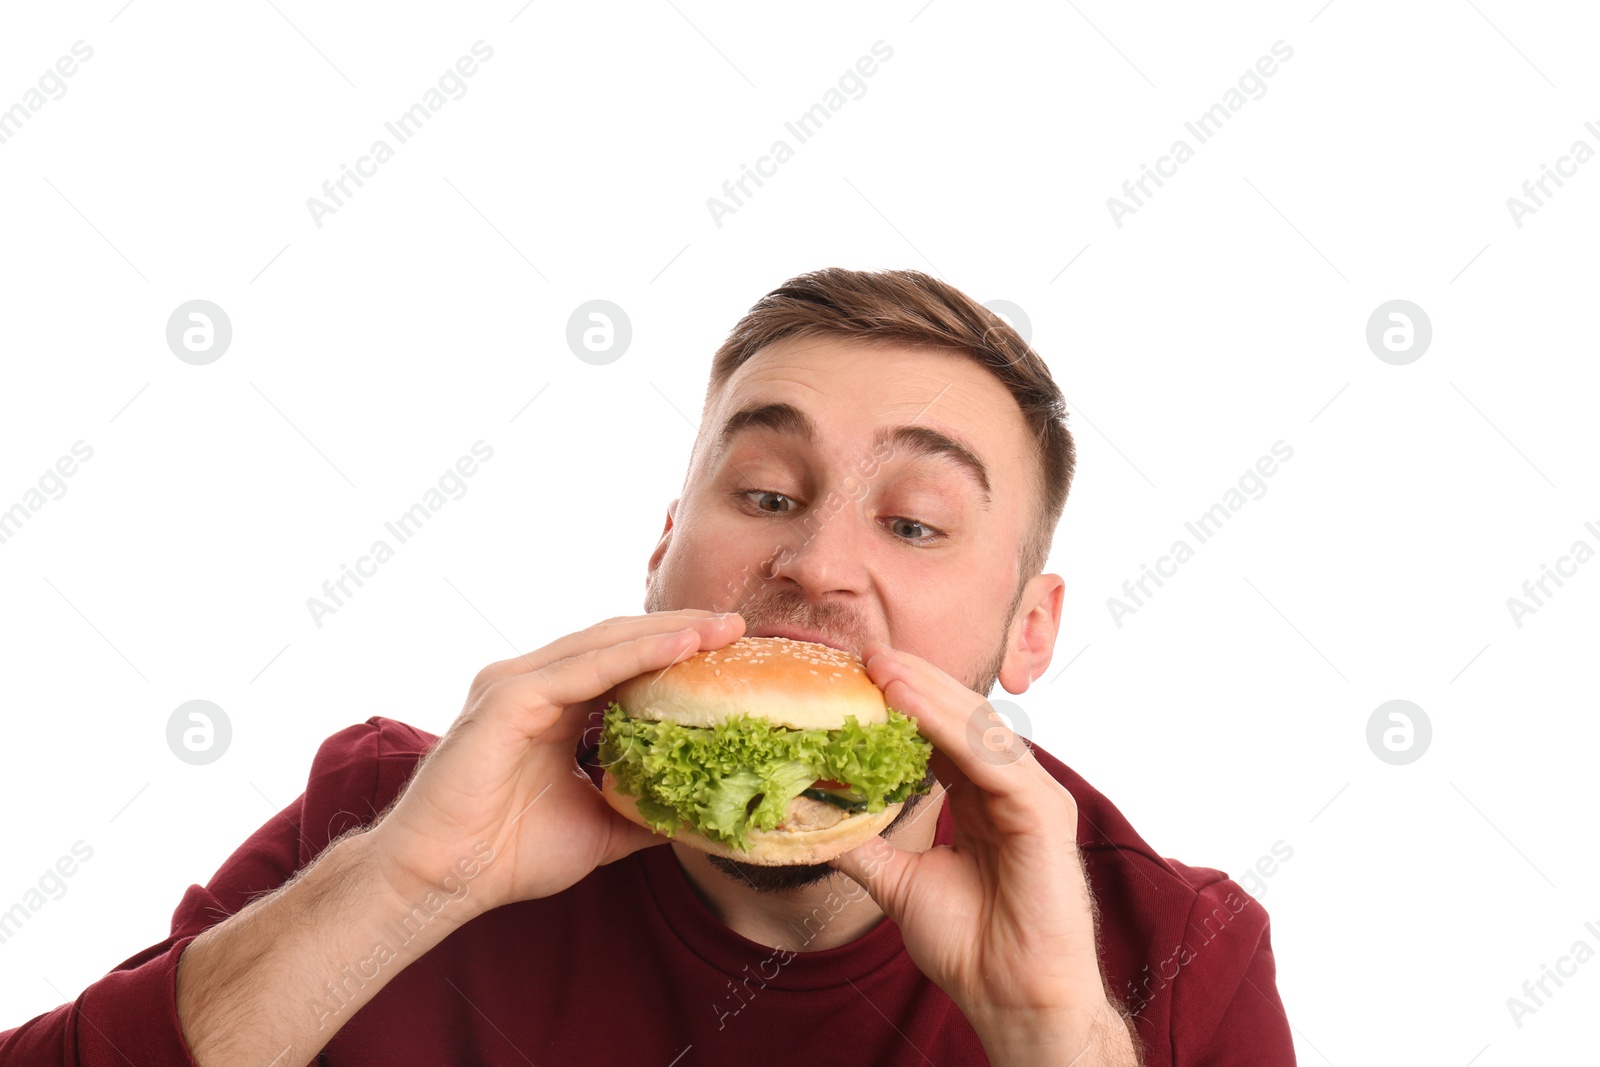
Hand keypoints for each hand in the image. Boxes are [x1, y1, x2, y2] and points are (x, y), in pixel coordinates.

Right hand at [368, 609, 745, 915]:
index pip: (621, 663)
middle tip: (736, 627)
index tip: (728, 651)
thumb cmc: (503, 856)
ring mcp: (516, 684)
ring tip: (719, 629)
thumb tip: (692, 812)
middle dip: (679, 631)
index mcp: (549, 706)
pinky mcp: (508, 698)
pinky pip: (584, 669)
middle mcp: (532, 684)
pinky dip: (634, 655)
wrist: (440, 881)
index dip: (673, 653)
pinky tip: (677, 647)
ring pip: (605, 645)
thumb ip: (639, 809)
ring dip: (666, 634)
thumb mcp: (594, 828)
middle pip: (617, 642)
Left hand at [828, 641, 1138, 1064]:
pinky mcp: (1045, 813)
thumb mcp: (899, 884)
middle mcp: (1013, 788)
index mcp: (985, 799)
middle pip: (963, 718)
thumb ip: (862, 846)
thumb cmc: (972, 946)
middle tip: (865, 654)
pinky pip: (991, 758)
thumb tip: (806, 821)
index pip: (944, 734)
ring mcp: (1034, 796)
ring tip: (880, 667)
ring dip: (927, 693)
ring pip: (977, 727)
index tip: (856, 676)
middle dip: (914, 683)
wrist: (1010, 997)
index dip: (904, 702)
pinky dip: (949, 729)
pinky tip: (910, 706)